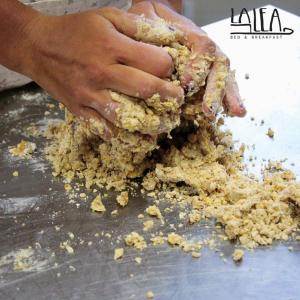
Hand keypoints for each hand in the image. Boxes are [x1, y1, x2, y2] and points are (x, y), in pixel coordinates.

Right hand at [16, 7, 183, 138]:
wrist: (37, 46)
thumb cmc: (75, 30)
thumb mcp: (107, 17)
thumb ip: (137, 26)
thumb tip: (166, 38)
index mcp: (112, 47)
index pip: (155, 62)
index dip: (168, 66)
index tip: (170, 70)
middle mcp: (102, 73)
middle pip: (146, 90)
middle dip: (169, 97)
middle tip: (178, 101)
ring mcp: (90, 95)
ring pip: (127, 117)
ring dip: (149, 124)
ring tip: (161, 125)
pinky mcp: (80, 110)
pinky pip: (103, 129)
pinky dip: (120, 135)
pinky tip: (133, 135)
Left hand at [129, 1, 246, 118]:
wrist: (159, 15)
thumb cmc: (152, 18)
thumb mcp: (147, 18)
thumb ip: (149, 32)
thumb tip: (148, 56)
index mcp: (192, 33)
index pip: (203, 47)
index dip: (197, 68)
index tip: (186, 87)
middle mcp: (205, 47)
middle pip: (219, 65)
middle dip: (215, 90)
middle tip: (209, 110)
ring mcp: (209, 59)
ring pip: (224, 75)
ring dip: (229, 95)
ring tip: (236, 112)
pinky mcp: (208, 71)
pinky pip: (221, 83)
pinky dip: (228, 97)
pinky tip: (233, 111)